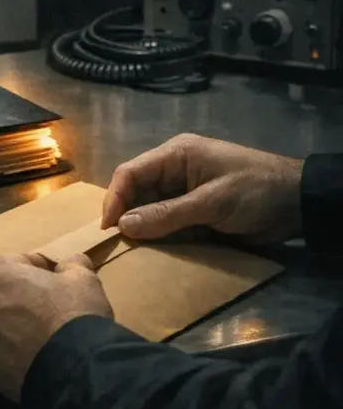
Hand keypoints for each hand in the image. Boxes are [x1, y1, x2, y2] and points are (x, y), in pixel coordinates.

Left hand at [0, 253, 112, 401]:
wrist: (72, 372)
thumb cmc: (73, 315)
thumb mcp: (83, 279)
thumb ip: (72, 264)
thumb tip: (68, 264)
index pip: (20, 262)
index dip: (42, 271)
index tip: (58, 283)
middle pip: (0, 291)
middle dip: (19, 295)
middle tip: (46, 309)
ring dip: (9, 321)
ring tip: (37, 335)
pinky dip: (8, 348)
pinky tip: (31, 355)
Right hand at [102, 133, 302, 243]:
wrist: (300, 204)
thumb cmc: (256, 192)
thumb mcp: (212, 202)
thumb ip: (167, 214)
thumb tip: (124, 226)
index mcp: (175, 155)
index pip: (130, 173)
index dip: (114, 199)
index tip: (107, 228)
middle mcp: (174, 172)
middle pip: (136, 193)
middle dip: (126, 217)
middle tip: (117, 245)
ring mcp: (184, 193)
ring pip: (149, 211)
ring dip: (144, 230)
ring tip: (133, 252)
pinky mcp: (195, 213)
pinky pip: (167, 224)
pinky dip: (161, 238)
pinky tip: (155, 252)